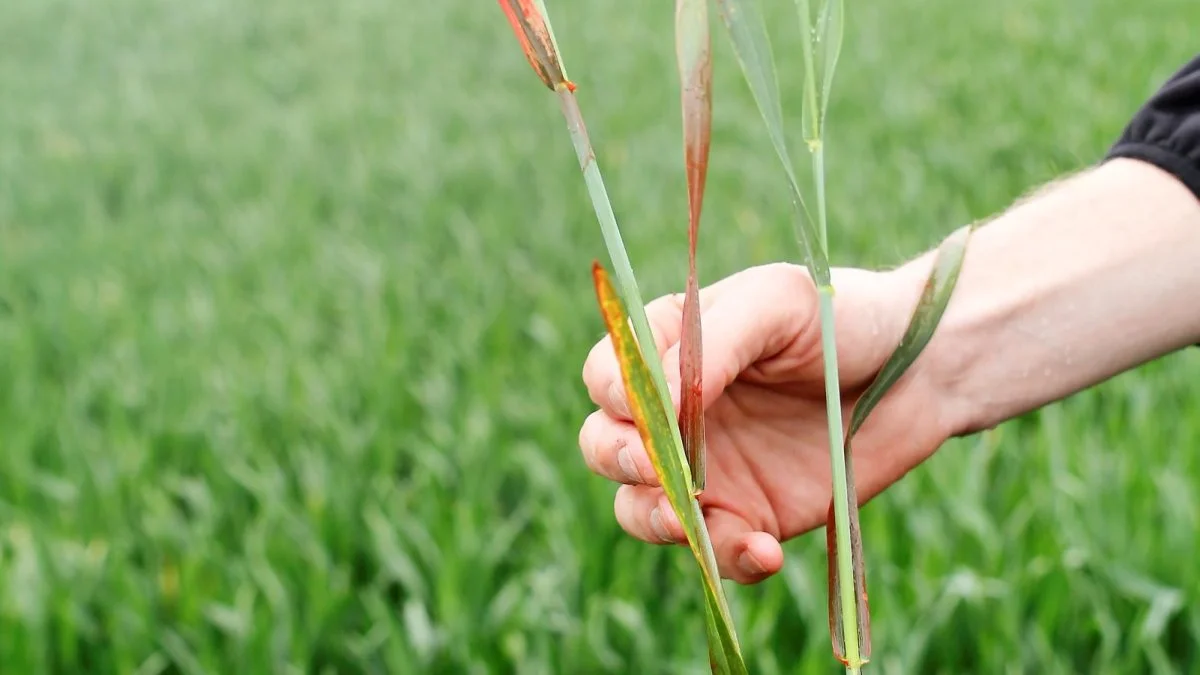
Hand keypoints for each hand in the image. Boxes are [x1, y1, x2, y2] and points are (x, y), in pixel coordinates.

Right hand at [578, 262, 955, 583]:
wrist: (922, 370)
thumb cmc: (842, 316)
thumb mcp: (777, 304)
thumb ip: (712, 343)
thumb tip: (659, 401)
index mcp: (668, 348)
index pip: (607, 375)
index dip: (615, 394)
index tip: (655, 405)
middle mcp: (675, 412)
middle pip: (605, 445)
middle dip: (619, 459)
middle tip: (656, 466)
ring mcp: (707, 469)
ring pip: (640, 508)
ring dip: (653, 520)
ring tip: (689, 523)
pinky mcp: (749, 516)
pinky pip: (715, 550)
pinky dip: (728, 559)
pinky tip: (766, 550)